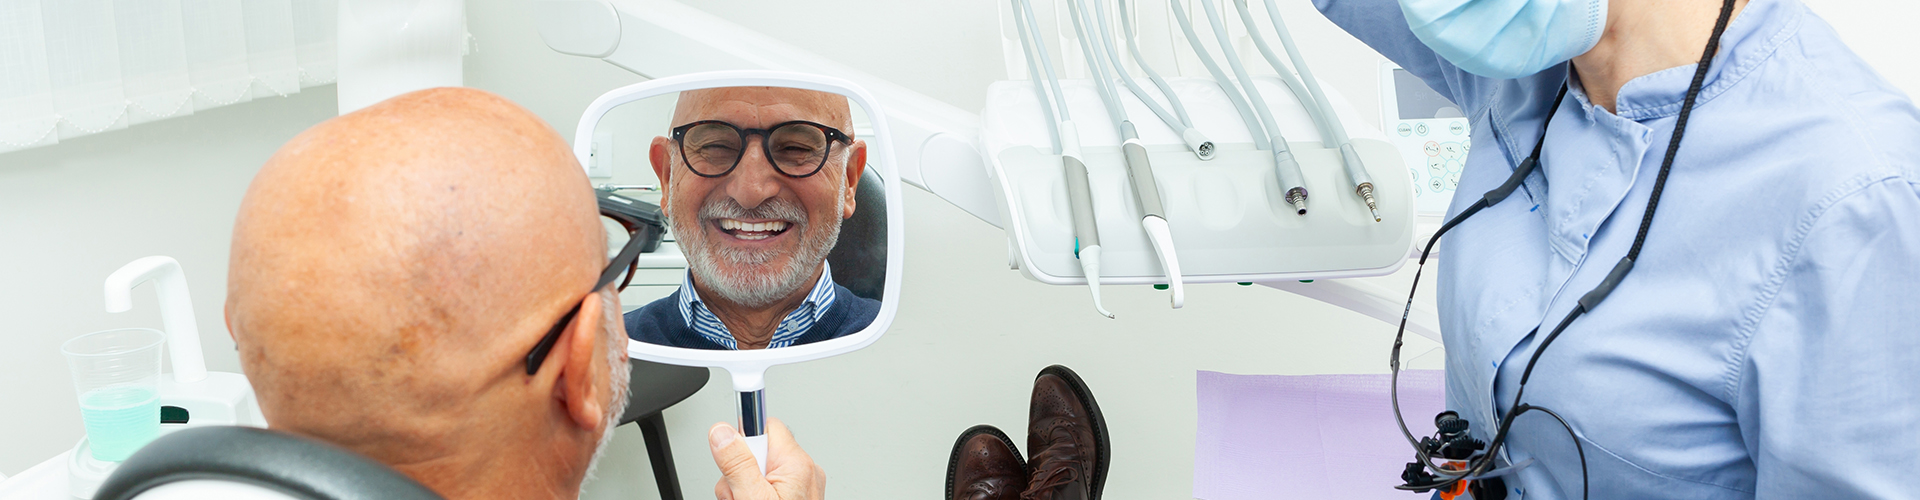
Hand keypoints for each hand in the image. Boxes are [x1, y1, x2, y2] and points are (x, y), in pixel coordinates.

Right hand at [709, 418, 824, 499]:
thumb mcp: (752, 497)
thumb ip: (737, 464)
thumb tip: (721, 431)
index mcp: (797, 464)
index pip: (765, 425)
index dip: (743, 437)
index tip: (725, 438)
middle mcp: (803, 470)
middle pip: (758, 450)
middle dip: (739, 469)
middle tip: (737, 493)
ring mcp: (801, 485)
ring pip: (759, 469)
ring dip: (743, 485)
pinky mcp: (796, 496)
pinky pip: (768, 484)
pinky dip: (755, 493)